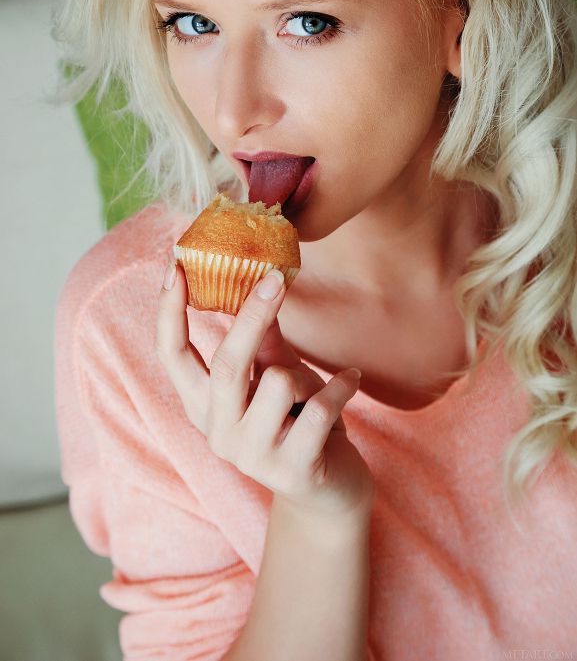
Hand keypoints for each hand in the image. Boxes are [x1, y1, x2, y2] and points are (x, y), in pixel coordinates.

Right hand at [156, 261, 374, 520]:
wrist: (327, 491)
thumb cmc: (297, 422)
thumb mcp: (275, 376)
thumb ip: (264, 342)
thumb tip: (259, 285)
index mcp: (204, 404)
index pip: (171, 355)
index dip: (169, 312)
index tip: (177, 266)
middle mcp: (218, 432)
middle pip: (226, 364)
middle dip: (252, 316)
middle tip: (276, 278)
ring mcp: (252, 456)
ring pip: (279, 383)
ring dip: (308, 376)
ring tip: (318, 390)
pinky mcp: (291, 470)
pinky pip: (320, 408)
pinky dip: (342, 387)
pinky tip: (351, 382)